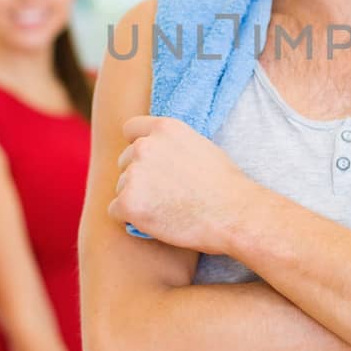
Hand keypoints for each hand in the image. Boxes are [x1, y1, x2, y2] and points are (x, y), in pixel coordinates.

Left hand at [111, 116, 253, 253]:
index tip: (150, 164)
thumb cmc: (226, 186)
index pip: (130, 130)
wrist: (234, 215)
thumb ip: (172, 144)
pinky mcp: (128, 202)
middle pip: (124, 162)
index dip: (138, 147)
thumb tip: (157, 153)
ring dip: (137, 199)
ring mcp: (134, 174)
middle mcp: (144, 146)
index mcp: (164, 128)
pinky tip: (155, 222)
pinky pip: (115, 211)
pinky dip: (130, 219)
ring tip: (168, 210)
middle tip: (165, 195)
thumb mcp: (201, 146)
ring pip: (121, 188)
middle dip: (139, 177)